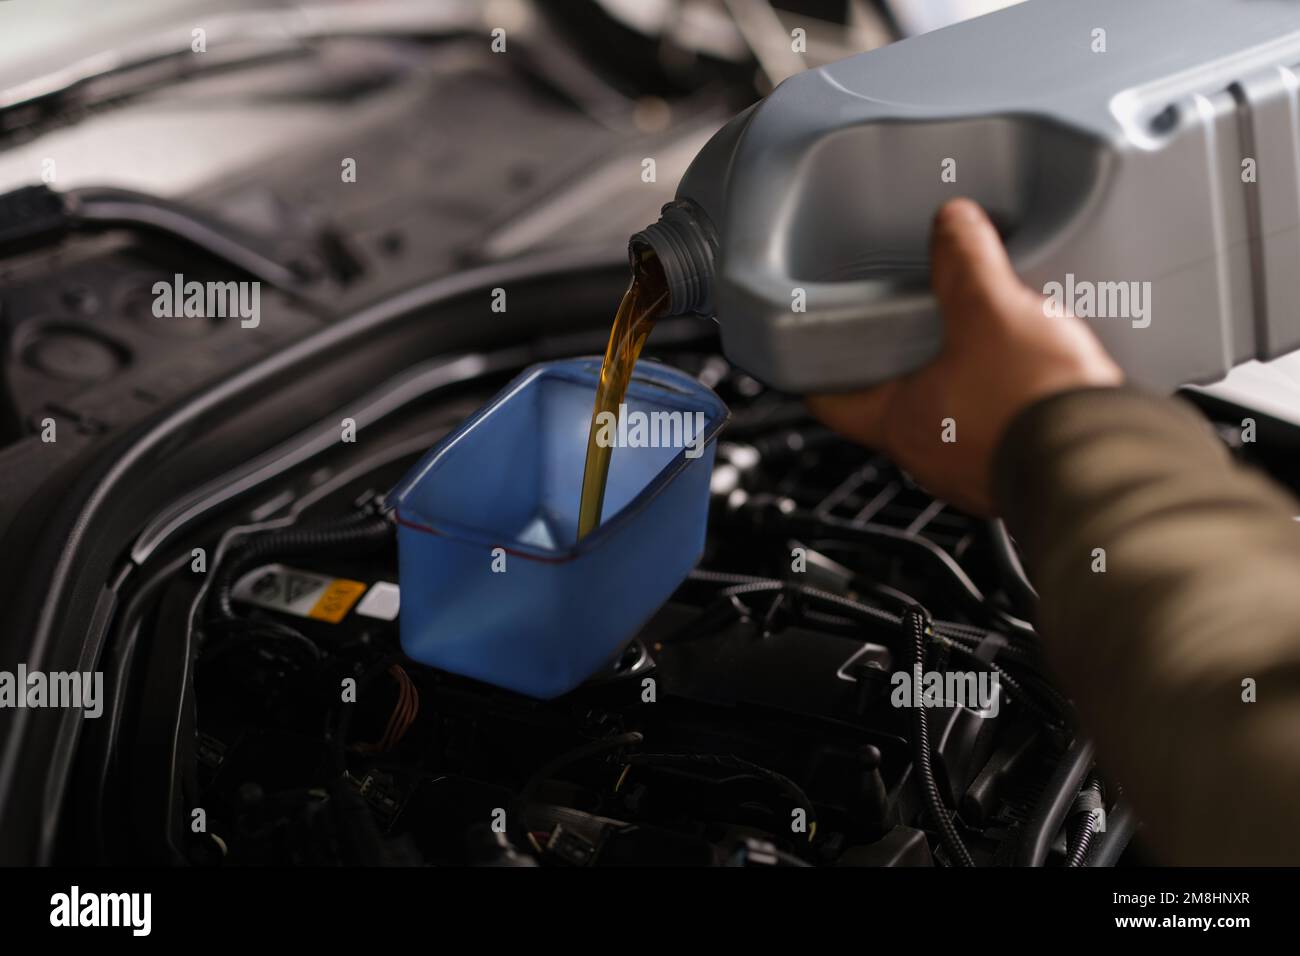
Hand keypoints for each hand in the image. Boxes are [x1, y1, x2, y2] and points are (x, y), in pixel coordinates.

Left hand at [807, 198, 1122, 514]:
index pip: (830, 400)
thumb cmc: (1036, 406)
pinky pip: (995, 432)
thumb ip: (965, 261)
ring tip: (978, 341)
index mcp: (899, 423)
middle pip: (890, 404)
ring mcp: (972, 471)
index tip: (812, 344)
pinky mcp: (1017, 472)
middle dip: (899, 362)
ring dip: (956, 382)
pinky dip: (1000, 402)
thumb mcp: (993, 310)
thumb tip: (951, 223)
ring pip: (946, 419)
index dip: (816, 367)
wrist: (1111, 463)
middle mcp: (927, 457)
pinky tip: (1027, 374)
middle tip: (908, 324)